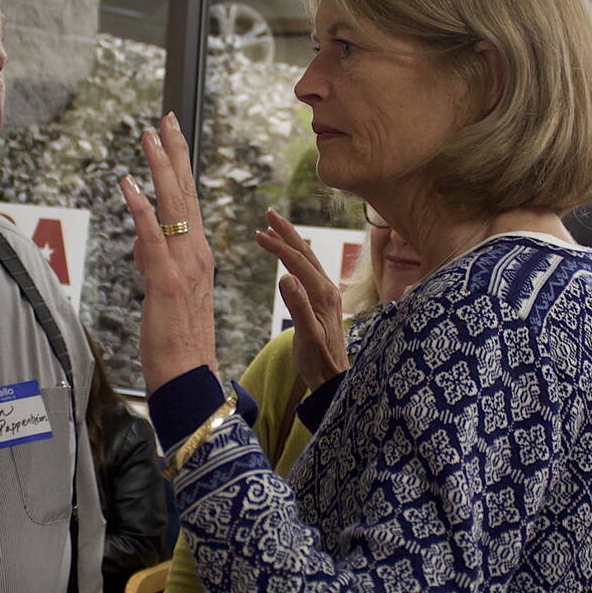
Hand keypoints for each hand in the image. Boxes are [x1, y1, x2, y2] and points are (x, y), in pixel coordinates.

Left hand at [120, 114, 217, 391]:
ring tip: (149, 135)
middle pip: (186, 194)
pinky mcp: (166, 282)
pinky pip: (153, 238)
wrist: (188, 378)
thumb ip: (155, 263)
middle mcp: (197, 254)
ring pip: (173, 207)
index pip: (190, 202)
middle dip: (174, 153)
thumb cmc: (177, 342)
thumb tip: (141, 242)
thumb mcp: (165, 294)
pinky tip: (128, 183)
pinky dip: (140, 208)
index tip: (172, 136)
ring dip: (160, 169)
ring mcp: (184, 266)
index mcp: (198, 256)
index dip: (181, 167)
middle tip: (165, 118)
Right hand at [257, 209, 349, 394]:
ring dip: (292, 241)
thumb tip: (285, 276)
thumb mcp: (306, 336)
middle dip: (286, 232)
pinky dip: (297, 258)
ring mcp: (326, 295)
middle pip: (305, 253)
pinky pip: (309, 271)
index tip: (257, 234)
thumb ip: (298, 306)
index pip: (297, 262)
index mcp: (322, 294)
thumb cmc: (318, 362)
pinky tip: (290, 258)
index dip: (277, 246)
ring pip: (308, 260)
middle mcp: (327, 290)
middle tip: (268, 213)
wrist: (334, 379)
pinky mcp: (323, 302)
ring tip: (275, 228)